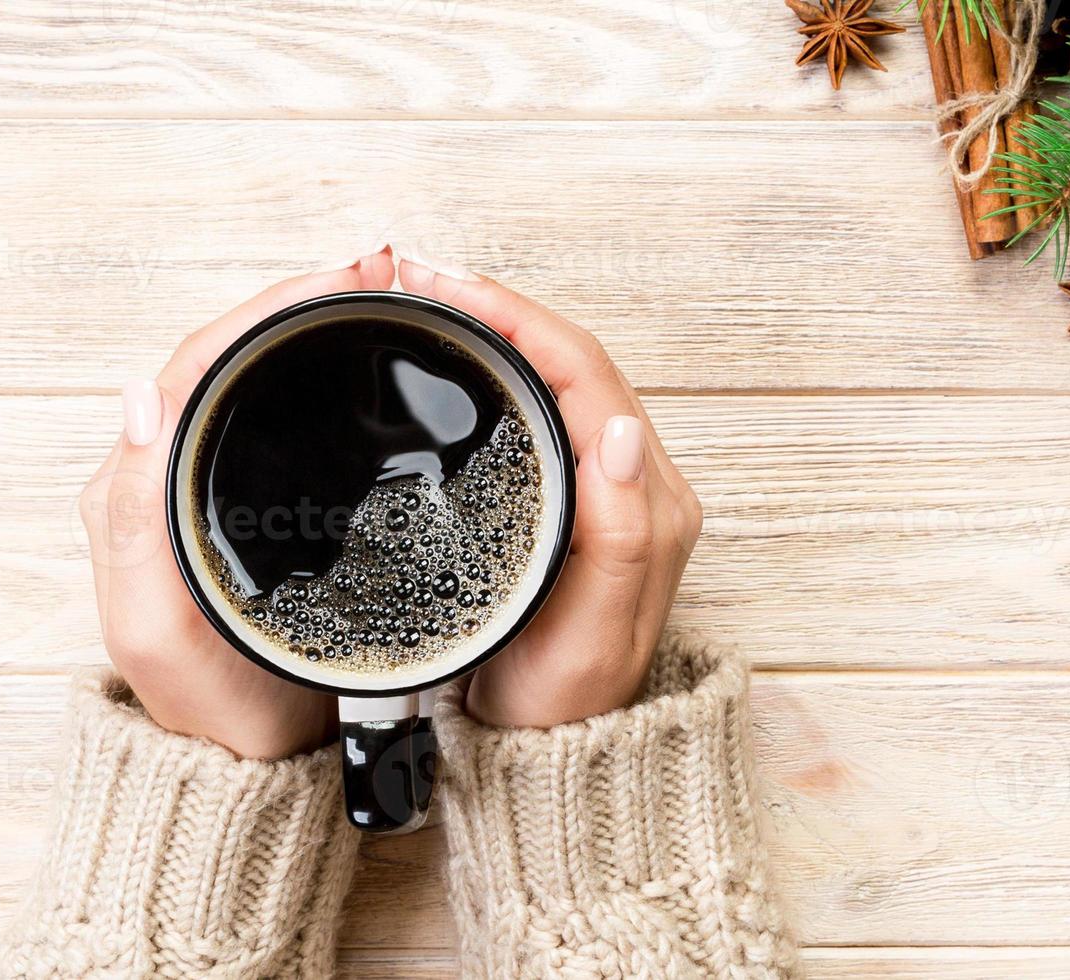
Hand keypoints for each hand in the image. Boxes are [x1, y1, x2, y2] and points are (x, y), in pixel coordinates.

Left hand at [78, 251, 403, 758]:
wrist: (249, 767)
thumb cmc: (205, 704)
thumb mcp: (154, 623)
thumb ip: (134, 516)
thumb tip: (138, 397)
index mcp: (136, 487)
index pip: (195, 364)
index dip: (265, 308)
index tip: (336, 279)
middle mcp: (166, 474)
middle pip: (227, 353)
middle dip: (299, 297)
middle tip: (377, 267)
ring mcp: (212, 487)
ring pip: (254, 375)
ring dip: (311, 322)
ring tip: (378, 288)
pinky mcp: (254, 505)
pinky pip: (279, 413)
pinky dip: (319, 367)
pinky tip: (362, 353)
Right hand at [395, 250, 702, 727]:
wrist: (555, 755)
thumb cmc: (569, 701)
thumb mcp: (594, 630)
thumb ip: (619, 532)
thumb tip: (615, 427)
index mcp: (648, 501)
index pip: (585, 374)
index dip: (518, 318)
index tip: (449, 288)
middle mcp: (636, 483)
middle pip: (572, 360)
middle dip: (500, 306)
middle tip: (421, 276)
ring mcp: (607, 489)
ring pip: (558, 377)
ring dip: (499, 328)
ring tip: (431, 298)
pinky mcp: (576, 501)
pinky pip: (544, 407)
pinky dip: (499, 366)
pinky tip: (455, 356)